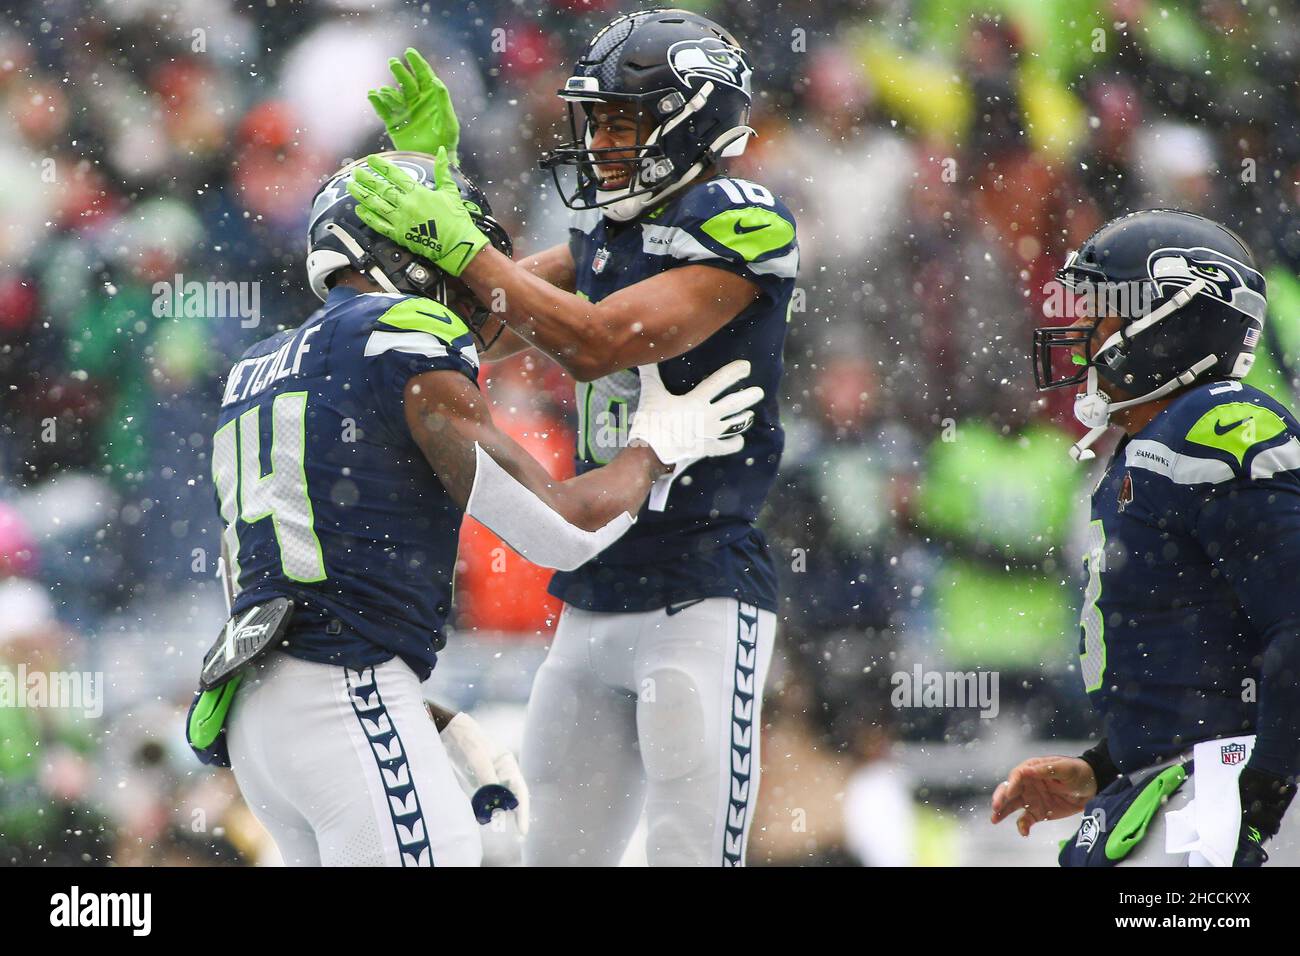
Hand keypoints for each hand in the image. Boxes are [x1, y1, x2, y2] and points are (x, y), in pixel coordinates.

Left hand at [347, 147, 487, 275]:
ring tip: (351, 187)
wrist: (457, 245)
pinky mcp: (399, 235)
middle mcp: (406, 204)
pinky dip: (368, 217)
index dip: (381, 166)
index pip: (395, 175)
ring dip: (363, 195)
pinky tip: (359, 210)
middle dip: (367, 179)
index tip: (370, 160)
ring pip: (376, 205)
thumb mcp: (450, 191)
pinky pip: (380, 225)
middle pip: (382, 189)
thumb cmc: (456, 218)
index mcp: (419, 193)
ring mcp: (401, 220)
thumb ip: (443, 170)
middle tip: (355, 172)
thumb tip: (441, 151)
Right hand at [369, 48, 459, 160]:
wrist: (433, 162)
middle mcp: (417, 101)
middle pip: (406, 82)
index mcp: (431, 98)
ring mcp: (404, 111)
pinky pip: (383, 110)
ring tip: (386, 91)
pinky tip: (373, 95)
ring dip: (389, 91)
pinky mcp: (394, 123)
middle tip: (394, 63)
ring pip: (393, 95)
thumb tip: (435, 80)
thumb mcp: (448, 122)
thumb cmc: (446, 142)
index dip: (417, 63)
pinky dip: (377, 102)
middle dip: (400, 71)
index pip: (424, 75)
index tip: (409, 52)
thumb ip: (443, 101)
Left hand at [439, 712, 529, 834]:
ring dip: (498, 813)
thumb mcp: (478, 757)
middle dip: (514, 816)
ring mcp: (489, 777)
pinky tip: (483, 816)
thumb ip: (487, 778)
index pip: (520, 791)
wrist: (448, 730)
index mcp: (508, 764)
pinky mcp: (477, 780)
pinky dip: (485, 808)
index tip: (523, 829)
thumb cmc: (467, 739)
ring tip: (496, 826)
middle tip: (518, 836)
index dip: (523, 811)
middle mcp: (502, 772)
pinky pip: (485, 798)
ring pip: (498, 800)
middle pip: (512, 798)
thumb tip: (497, 801)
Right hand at [628, 360, 762, 467]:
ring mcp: (710, 434)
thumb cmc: (650, 421)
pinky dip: (735, 443)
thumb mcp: (651, 394)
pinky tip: (740, 440)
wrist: (650, 452)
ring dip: (745, 418)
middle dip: (749, 397)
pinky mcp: (707, 449)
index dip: (735, 372)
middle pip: (734, 404)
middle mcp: (708, 416)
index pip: (720, 381)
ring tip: (751, 413)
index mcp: (696, 400)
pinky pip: (726, 446)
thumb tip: (644, 357)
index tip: (747, 366)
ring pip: (734, 425)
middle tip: (759, 392)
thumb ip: (651, 374)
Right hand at [991, 755, 1097, 835]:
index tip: (1009, 793)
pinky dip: (1023, 826)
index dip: (1011, 784)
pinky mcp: (1037, 812)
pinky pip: (1026, 820)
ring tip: (994, 819)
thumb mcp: (1064, 768)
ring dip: (1002, 812)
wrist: (1091, 788)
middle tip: (996, 807)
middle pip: (1009, 790)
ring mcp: (1031, 798)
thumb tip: (1026, 770)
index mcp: (1032, 769)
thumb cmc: (1077, 772)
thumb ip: (1045, 770)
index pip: (1017, 775)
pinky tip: (1024, 832)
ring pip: (1012, 805)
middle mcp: (1027, 784)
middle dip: (1001, 798)